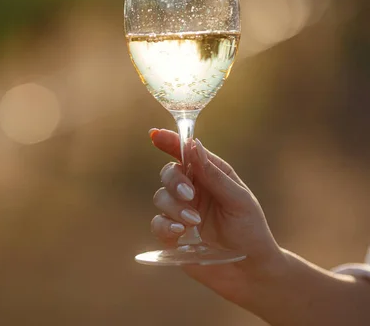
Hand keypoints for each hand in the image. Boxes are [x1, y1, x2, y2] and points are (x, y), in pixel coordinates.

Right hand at [149, 128, 286, 304]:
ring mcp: (180, 213)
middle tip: (190, 196)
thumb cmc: (251, 231)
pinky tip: (180, 231)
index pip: (186, 153)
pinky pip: (157, 223)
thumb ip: (214, 174)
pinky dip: (165, 225)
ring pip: (161, 197)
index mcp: (210, 176)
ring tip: (194, 222)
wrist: (251, 271)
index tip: (155, 135)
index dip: (170, 142)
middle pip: (169, 173)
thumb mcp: (238, 200)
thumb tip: (193, 145)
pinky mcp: (172, 235)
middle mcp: (193, 191)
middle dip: (175, 182)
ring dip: (175, 207)